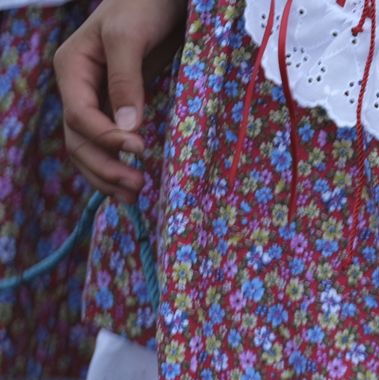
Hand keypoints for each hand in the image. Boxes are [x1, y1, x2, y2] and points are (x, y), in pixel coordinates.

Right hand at [54, 0, 185, 202]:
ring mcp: (95, 98)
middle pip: (78, 139)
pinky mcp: (116, 106)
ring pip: (88, 147)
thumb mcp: (130, 37)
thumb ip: (126, 80)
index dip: (106, 138)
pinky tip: (130, 185)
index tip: (140, 150)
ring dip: (107, 174)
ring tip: (134, 196)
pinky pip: (106, 142)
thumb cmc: (143, 6)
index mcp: (72, 69)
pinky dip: (115, 164)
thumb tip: (127, 130)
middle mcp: (78, 87)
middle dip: (104, 167)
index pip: (80, 115)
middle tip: (137, 187)